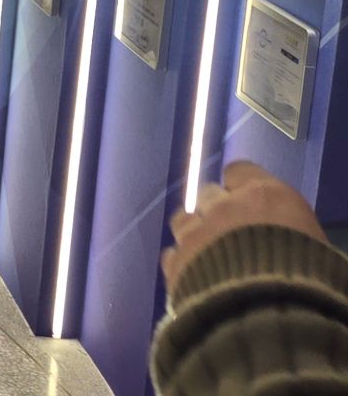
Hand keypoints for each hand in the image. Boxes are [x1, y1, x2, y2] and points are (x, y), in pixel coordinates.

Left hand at [163, 161, 325, 288]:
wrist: (269, 318)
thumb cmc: (310, 281)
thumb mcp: (316, 247)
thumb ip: (292, 229)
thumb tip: (290, 232)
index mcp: (266, 195)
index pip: (240, 170)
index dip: (241, 185)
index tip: (248, 199)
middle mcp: (224, 206)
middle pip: (209, 194)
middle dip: (217, 209)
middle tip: (232, 233)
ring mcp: (194, 232)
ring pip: (183, 218)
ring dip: (194, 231)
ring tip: (208, 253)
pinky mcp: (175, 263)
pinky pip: (172, 254)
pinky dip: (182, 262)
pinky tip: (194, 277)